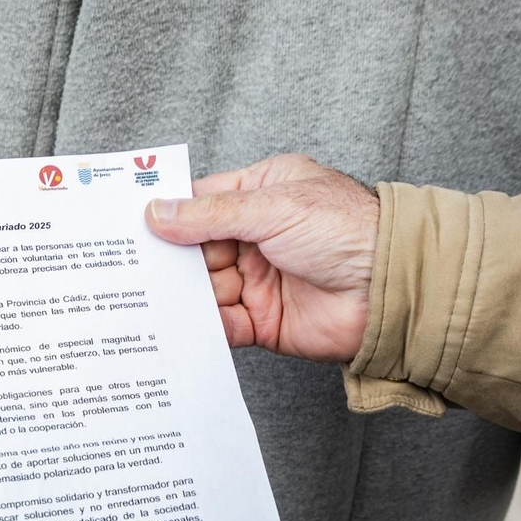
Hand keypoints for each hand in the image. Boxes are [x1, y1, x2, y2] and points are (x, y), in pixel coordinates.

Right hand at [146, 154, 379, 362]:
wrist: (391, 290)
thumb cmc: (350, 231)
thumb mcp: (273, 207)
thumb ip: (211, 214)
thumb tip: (158, 213)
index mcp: (263, 194)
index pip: (202, 201)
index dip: (167, 212)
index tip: (129, 223)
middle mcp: (258, 236)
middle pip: (196, 249)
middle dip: (169, 260)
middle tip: (131, 267)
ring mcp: (260, 279)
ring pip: (205, 288)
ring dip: (182, 295)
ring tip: (149, 299)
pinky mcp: (264, 321)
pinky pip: (223, 324)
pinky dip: (203, 327)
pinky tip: (181, 326)